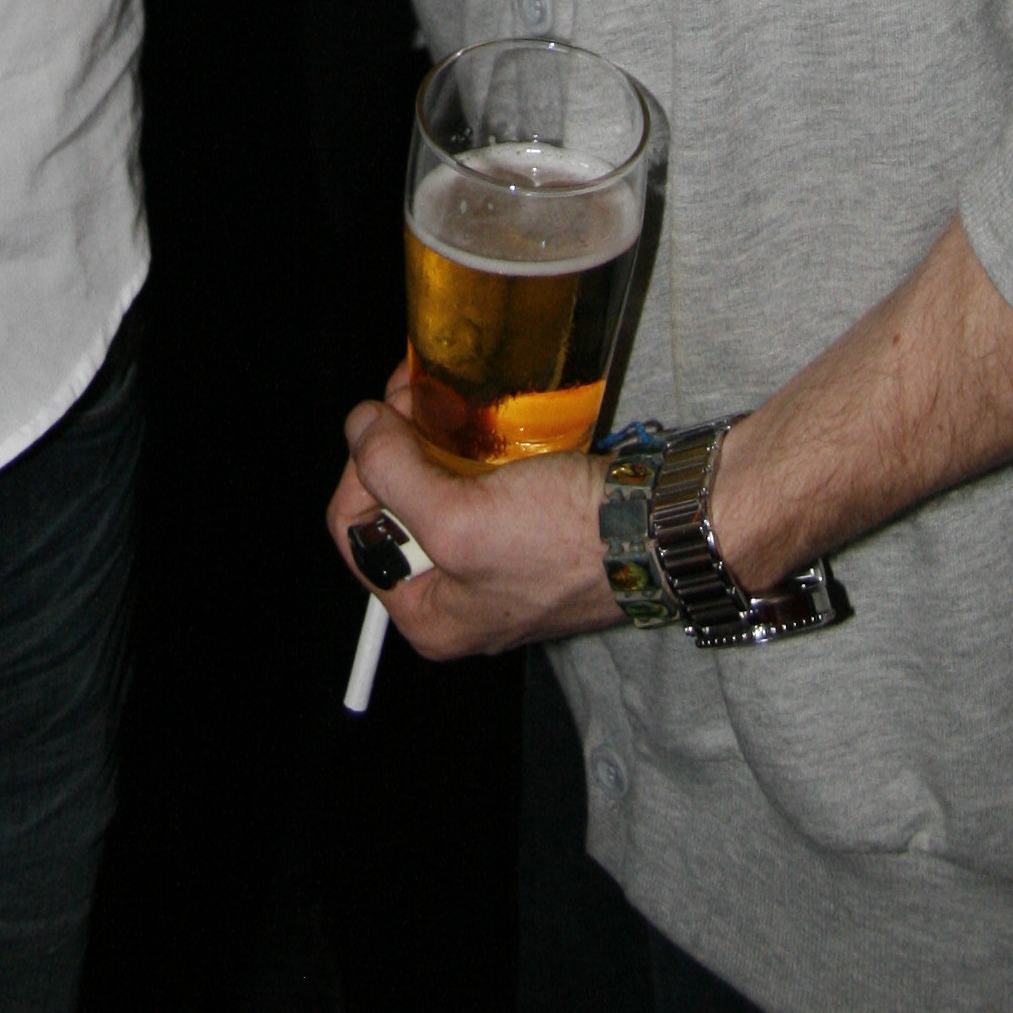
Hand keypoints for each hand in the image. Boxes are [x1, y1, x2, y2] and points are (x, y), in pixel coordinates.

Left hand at [327, 363, 621, 662]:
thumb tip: (358, 428)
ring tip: (445, 396)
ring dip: (431, 438)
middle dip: (398, 446)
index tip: (385, 423)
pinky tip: (478, 417)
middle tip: (418, 396)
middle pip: (392, 507)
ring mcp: (492, 562)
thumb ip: (391, 475)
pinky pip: (476, 482)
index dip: (360, 471)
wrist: (657, 526)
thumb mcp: (459, 519)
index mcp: (429, 617)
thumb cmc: (567, 542)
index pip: (354, 534)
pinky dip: (471, 446)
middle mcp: (456, 597)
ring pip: (432, 487)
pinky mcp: (525, 529)